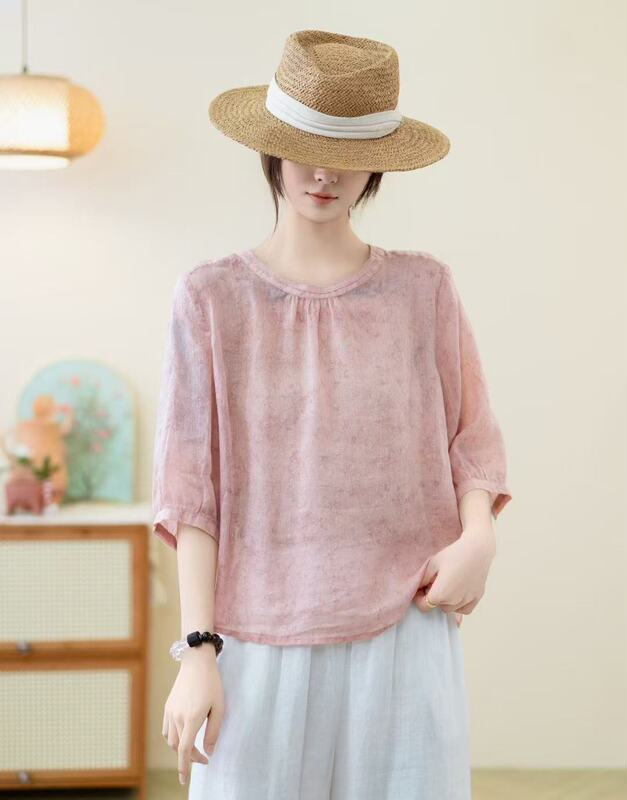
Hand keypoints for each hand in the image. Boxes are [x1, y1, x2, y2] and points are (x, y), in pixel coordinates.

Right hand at [162, 645, 224, 785]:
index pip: (185, 750)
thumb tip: (209, 751)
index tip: (185, 780)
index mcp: (192, 718)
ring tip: (194, 748)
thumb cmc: (211, 683)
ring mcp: (170, 711)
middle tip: (203, 758)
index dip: (185, 767)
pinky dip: (174, 738)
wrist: (196, 662)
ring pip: (171, 740)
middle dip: (189, 758)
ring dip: (180, 748)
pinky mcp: (167, 706)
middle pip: (178, 747)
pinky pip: (167, 729)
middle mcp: (177, 717)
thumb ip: (214, 731)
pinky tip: (183, 735)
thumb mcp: (219, 707)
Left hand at [413, 524, 495, 624]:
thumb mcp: (432, 564)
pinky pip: (465, 609)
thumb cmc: (454, 554)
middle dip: (434, 597)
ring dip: (446, 601)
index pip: (424, 606)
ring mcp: (467, 600)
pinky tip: (458, 591)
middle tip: (435, 582)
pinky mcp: (477, 597)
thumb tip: (417, 589)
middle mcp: (454, 601)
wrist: (477, 548)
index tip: (421, 589)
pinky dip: (459, 604)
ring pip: (451, 609)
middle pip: (438, 606)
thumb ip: (422, 580)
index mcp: (441, 594)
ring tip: (448, 584)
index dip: (419, 598)